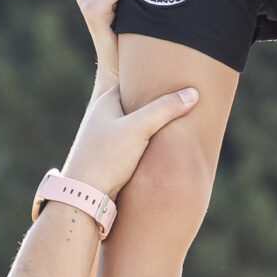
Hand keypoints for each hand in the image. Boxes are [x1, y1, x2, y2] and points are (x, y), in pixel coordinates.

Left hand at [64, 80, 198, 204]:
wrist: (83, 198)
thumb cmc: (106, 158)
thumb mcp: (139, 129)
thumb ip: (165, 109)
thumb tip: (193, 93)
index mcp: (105, 103)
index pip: (132, 81)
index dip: (151, 79)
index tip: (173, 78)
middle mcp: (102, 118)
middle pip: (134, 104)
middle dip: (154, 104)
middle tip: (180, 102)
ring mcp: (104, 139)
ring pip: (134, 126)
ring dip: (151, 127)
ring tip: (175, 126)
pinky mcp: (109, 158)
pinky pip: (132, 144)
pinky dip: (146, 144)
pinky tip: (160, 149)